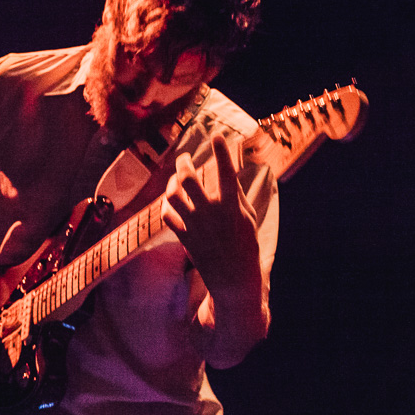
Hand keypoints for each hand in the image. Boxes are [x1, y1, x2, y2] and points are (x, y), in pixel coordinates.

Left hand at [162, 134, 262, 294]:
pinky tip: (170, 202)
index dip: (222, 151)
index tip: (217, 136)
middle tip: (183, 157)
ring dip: (171, 184)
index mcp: (231, 206)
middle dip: (183, 162)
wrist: (234, 279)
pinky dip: (167, 206)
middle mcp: (211, 212)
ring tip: (175, 180)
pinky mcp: (184, 237)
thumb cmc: (245, 245)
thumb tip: (229, 172)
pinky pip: (167, 216)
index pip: (225, 171)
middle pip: (188, 179)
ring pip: (172, 196)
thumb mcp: (248, 217)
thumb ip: (236, 194)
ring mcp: (195, 225)